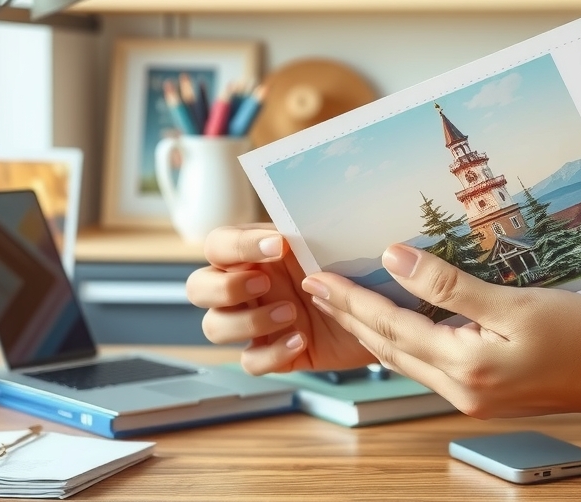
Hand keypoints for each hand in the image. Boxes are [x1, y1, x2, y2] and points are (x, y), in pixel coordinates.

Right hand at [185, 224, 375, 374]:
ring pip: (214, 327)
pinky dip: (271, 352)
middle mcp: (247, 287)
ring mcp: (256, 322)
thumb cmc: (354, 269)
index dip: (237, 246)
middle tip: (265, 282)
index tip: (277, 246)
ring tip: (290, 313)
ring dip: (248, 320)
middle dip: (225, 287)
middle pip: (197, 288)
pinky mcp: (273, 353)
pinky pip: (250, 361)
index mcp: (255, 253)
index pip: (217, 244)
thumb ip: (308, 231)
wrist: (383, 310)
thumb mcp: (333, 244)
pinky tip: (300, 339)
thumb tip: (301, 219)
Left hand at [300, 243, 580, 418]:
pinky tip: (399, 327)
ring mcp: (473, 395)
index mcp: (464, 366)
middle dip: (350, 315)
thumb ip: (451, 286)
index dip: (351, 299)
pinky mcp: (486, 392)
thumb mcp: (515, 303)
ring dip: (373, 330)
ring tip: (345, 303)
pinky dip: (404, 341)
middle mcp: (461, 389)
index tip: (317, 277)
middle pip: (388, 347)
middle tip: (315, 287)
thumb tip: (396, 260)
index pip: (390, 326)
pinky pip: (429, 364)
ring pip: (406, 359)